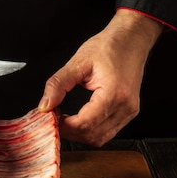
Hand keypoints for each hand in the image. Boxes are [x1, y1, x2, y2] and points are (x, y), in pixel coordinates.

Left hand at [38, 9, 162, 145]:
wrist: (131, 39)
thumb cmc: (109, 47)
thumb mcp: (78, 62)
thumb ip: (58, 84)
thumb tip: (45, 105)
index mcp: (114, 94)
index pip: (85, 124)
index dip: (64, 126)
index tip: (51, 118)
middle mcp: (125, 107)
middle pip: (93, 136)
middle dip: (70, 132)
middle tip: (55, 119)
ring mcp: (129, 111)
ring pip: (101, 138)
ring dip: (80, 134)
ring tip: (65, 119)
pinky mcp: (129, 112)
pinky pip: (108, 131)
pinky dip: (91, 130)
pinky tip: (79, 119)